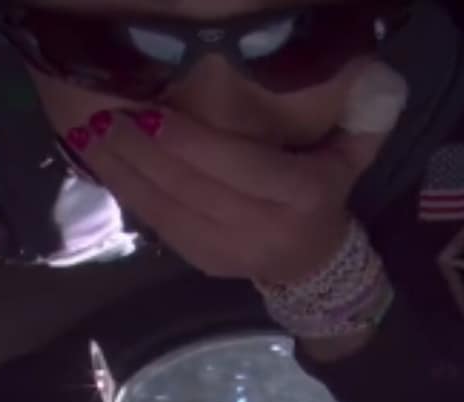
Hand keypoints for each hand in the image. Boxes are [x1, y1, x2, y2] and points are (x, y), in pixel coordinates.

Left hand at [66, 60, 404, 284]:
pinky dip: (129, 193)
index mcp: (301, 196)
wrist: (317, 266)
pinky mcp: (204, 263)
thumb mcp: (349, 158)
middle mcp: (264, 227)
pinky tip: (104, 163)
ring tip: (91, 132)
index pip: (237, 166)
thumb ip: (357, 119)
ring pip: (167, 209)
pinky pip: (159, 225)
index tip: (150, 109)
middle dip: (142, 150)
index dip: (189, 141)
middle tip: (104, 113)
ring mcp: (231, 251)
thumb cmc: (327, 195)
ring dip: (124, 171)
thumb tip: (372, 74)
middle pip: (192, 187)